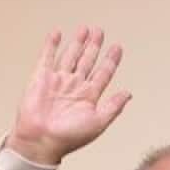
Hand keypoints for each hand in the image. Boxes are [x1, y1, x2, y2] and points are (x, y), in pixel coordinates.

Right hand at [8, 26, 130, 164]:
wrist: (41, 140)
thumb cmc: (68, 137)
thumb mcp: (98, 122)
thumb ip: (113, 107)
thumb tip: (129, 94)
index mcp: (88, 97)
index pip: (103, 73)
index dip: (111, 60)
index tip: (117, 48)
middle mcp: (74, 86)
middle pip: (87, 61)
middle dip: (94, 46)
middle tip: (100, 32)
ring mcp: (57, 81)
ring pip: (70, 56)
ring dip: (77, 43)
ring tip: (85, 29)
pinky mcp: (41, 78)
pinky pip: (47, 57)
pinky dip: (51, 45)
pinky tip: (57, 34)